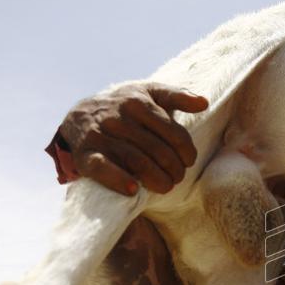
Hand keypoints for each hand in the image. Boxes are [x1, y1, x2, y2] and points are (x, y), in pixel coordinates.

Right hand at [60, 82, 207, 194]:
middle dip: (174, 169)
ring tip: (166, 186)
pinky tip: (133, 190)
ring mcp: (100, 136)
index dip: (187, 152)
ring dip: (157, 179)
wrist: (80, 115)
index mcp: (138, 102)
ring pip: (136, 161)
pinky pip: (102, 168)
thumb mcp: (149, 93)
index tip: (189, 161)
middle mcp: (118, 118)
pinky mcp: (84, 154)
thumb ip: (177, 96)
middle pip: (158, 150)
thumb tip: (203, 103)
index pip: (174, 133)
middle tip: (178, 177)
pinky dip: (119, 180)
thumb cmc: (125, 106)